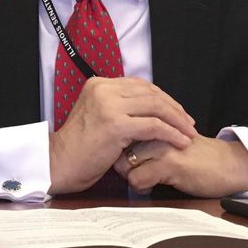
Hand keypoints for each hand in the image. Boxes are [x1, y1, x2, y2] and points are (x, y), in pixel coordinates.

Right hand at [48, 76, 197, 194]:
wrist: (58, 163)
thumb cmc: (79, 147)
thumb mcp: (96, 115)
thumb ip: (117, 106)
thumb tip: (147, 108)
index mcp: (99, 84)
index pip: (140, 85)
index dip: (162, 98)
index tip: (177, 112)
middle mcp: (103, 89)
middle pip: (150, 93)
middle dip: (174, 108)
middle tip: (188, 123)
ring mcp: (109, 105)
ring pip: (155, 107)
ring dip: (176, 120)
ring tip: (189, 133)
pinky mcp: (115, 124)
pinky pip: (152, 126)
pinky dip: (170, 133)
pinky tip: (180, 141)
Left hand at [114, 135, 247, 197]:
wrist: (226, 164)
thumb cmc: (194, 153)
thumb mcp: (167, 137)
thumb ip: (144, 135)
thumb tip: (114, 146)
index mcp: (154, 117)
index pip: (119, 129)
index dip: (117, 147)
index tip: (126, 157)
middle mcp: (156, 126)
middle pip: (117, 147)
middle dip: (120, 162)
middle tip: (135, 171)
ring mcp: (161, 144)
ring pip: (123, 163)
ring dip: (129, 176)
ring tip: (146, 177)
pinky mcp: (170, 162)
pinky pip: (137, 178)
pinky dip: (141, 186)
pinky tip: (154, 184)